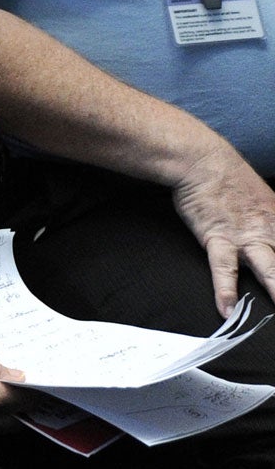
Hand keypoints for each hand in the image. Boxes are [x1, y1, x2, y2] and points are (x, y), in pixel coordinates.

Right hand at [171, 140, 274, 311]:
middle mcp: (269, 230)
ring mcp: (245, 236)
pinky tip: (226, 309)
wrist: (200, 159)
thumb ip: (268, 220)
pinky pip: (224, 268)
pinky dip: (225, 290)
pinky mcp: (218, 238)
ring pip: (270, 270)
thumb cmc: (226, 176)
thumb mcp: (262, 197)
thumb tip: (270, 240)